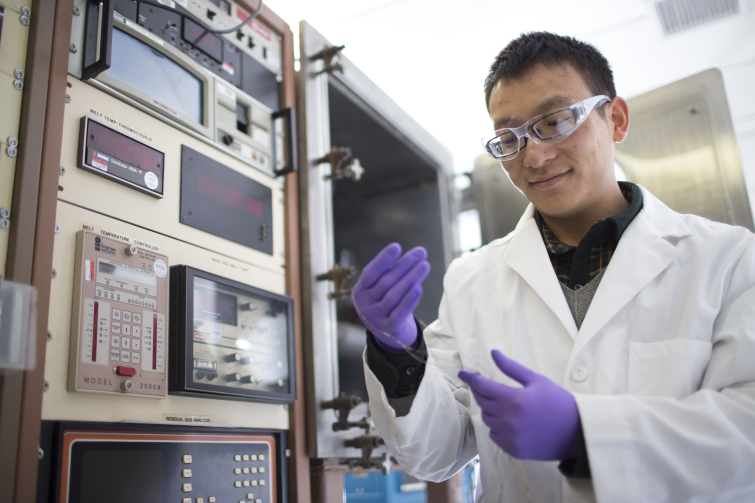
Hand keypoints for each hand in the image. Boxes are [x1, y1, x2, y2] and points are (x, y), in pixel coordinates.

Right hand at [351, 243, 430, 352]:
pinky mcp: (390, 329)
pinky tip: (419, 287)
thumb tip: (415, 256)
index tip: (397, 246)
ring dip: (411, 278)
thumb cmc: (386, 304)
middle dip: (405, 265)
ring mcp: (376, 318)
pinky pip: (400, 313)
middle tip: (421, 252)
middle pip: (386, 282)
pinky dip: (409, 300)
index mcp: (361, 291)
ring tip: (425, 265)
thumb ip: (391, 274)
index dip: (383, 259)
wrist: (387, 336)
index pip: (370, 273)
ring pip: (394, 296)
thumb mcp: (380, 290)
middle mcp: (365, 305)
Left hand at [458, 350, 580, 460]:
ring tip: (507, 405)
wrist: (577, 432)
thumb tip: (493, 353)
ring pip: (487, 419)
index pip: (482, 386)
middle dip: (482, 392)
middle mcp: (507, 419)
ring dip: (491, 410)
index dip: (471, 378)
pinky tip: (512, 422)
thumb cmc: (558, 401)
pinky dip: (498, 427)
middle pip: (482, 402)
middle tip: (487, 387)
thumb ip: (511, 368)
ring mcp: (509, 437)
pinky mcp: (513, 450)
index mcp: (513, 399)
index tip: (463, 372)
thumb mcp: (536, 380)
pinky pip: (495, 436)